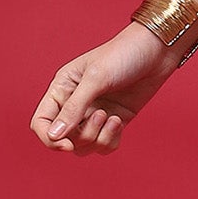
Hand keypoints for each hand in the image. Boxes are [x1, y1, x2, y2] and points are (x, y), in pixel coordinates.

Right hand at [29, 20, 177, 155]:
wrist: (156, 51)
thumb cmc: (123, 56)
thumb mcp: (96, 79)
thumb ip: (74, 108)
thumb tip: (54, 136)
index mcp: (61, 89)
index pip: (41, 123)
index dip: (49, 139)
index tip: (67, 145)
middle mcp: (74, 104)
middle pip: (63, 139)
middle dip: (83, 135)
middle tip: (102, 115)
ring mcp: (94, 114)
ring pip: (83, 146)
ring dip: (98, 138)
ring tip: (112, 117)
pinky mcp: (114, 121)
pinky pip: (103, 146)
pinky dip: (110, 140)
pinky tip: (120, 121)